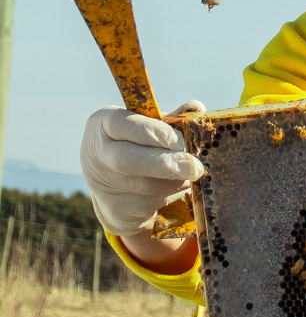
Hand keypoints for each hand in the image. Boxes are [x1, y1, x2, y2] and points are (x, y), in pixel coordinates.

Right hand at [80, 100, 205, 236]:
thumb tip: (197, 107)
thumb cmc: (136, 145)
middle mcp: (97, 153)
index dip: (154, 133)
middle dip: (165, 164)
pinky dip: (173, 193)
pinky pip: (153, 201)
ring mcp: (104, 184)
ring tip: (189, 171)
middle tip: (195, 167)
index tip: (179, 141)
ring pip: (147, 185)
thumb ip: (171, 118)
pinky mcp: (117, 209)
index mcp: (103, 123)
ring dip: (176, 179)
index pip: (124, 124)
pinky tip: (178, 185)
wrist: (112, 186)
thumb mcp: (148, 126)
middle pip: (128, 160)